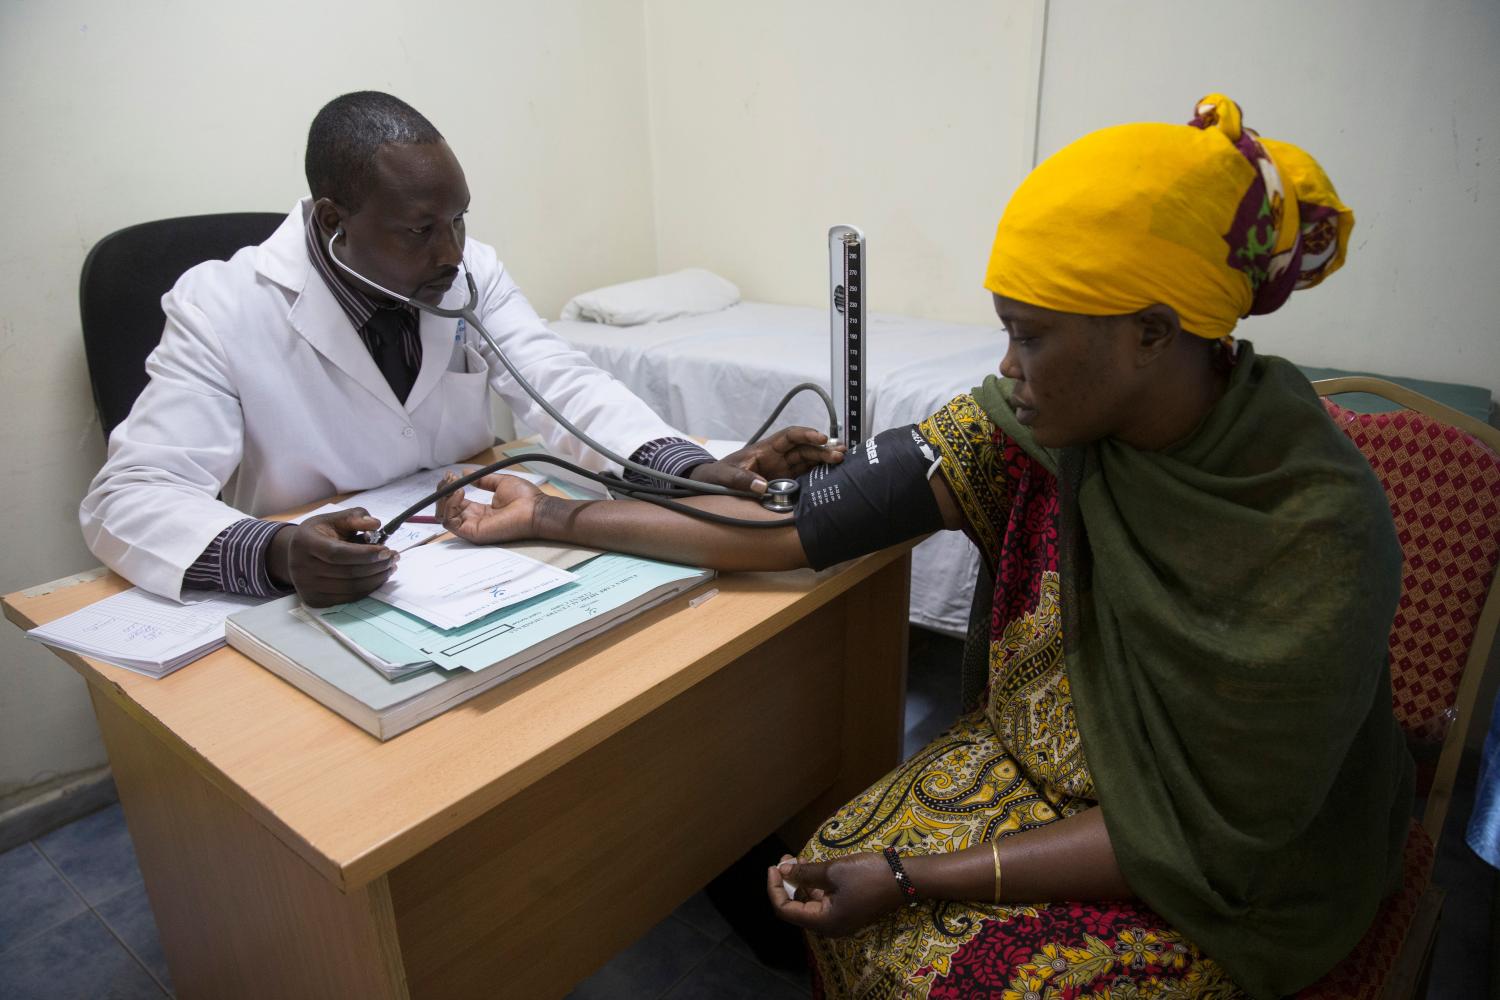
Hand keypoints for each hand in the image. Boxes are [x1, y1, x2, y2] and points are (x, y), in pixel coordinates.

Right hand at [267, 508, 396, 607]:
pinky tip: (378, 578)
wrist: (297, 553)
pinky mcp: (314, 600)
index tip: (387, 550)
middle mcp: (301, 567)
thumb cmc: (322, 533)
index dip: (365, 554)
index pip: (337, 553)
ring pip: (350, 588)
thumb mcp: (336, 519)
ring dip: (376, 579)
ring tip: (391, 567)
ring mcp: (306, 587)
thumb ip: (356, 517)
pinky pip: (348, 598)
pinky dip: (368, 589)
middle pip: (347, 572)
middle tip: (394, 557)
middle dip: (377, 566)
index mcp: (305, 542)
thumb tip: (375, 524)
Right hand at [436, 471, 542, 543]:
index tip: (451, 475)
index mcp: (480, 510)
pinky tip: (460, 492)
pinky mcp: (472, 533)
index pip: (455, 502)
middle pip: (446, 509)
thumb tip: (466, 472)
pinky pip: (450, 522)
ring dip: (444, 498)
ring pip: (444, 516)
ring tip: (456, 485)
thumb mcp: (500, 482)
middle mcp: (473, 520)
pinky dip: (450, 505)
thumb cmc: (525, 498)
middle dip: (443, 491)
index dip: (450, 488)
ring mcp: (472, 527)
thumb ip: (482, 480)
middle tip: (450, 478)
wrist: (536, 509)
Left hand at [690, 427, 845, 493]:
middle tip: (838, 453)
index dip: (805, 435)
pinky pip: (805, 476)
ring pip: (808, 461)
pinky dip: (819, 474)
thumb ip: (742, 480)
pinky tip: (834, 475)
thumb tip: (761, 486)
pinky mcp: (785, 483)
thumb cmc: (717, 476)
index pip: (790, 437)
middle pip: (804, 448)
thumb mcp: (726, 477)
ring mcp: (782, 470)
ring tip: (842, 459)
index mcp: (765, 449)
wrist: (712, 487)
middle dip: (822, 449)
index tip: (819, 438)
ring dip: (825, 459)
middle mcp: (777, 457)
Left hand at [766, 852, 903, 936]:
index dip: (775, 888)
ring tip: (796, 858)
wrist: (904, 879)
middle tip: (785, 858)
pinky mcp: (846, 909)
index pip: (785, 910)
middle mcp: (828, 926)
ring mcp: (838, 918)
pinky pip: (822, 899)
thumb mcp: (833, 871)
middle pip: (796, 907)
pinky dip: (813, 883)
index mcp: (823, 922)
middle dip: (786, 882)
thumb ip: (805, 873)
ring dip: (800, 880)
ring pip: (808, 901)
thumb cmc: (868, 876)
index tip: (773, 866)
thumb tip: (782, 870)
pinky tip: (811, 865)